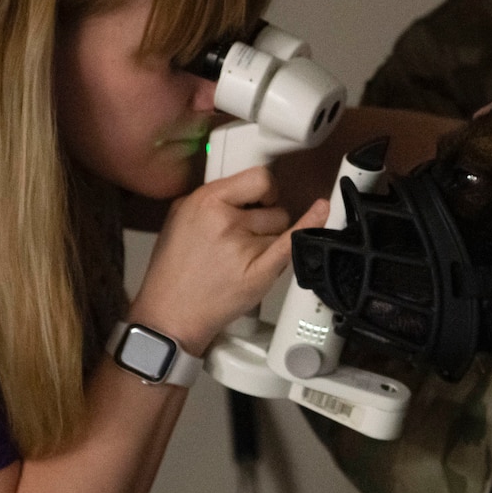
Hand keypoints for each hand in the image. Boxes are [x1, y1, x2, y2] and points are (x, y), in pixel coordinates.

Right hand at [134, 165, 328, 352]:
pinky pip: (292, 242)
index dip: (264, 189)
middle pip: (274, 207)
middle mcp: (225, 221)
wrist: (170, 314)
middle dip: (264, 220)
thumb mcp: (181, 217)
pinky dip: (310, 225)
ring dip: (269, 240)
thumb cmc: (174, 271)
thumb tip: (244, 190)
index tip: (262, 198)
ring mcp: (243, 247)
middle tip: (241, 239)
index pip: (258, 178)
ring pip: (281, 229)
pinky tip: (321, 211)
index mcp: (205, 202)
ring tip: (240, 258)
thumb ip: (213, 199)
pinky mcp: (258, 272)